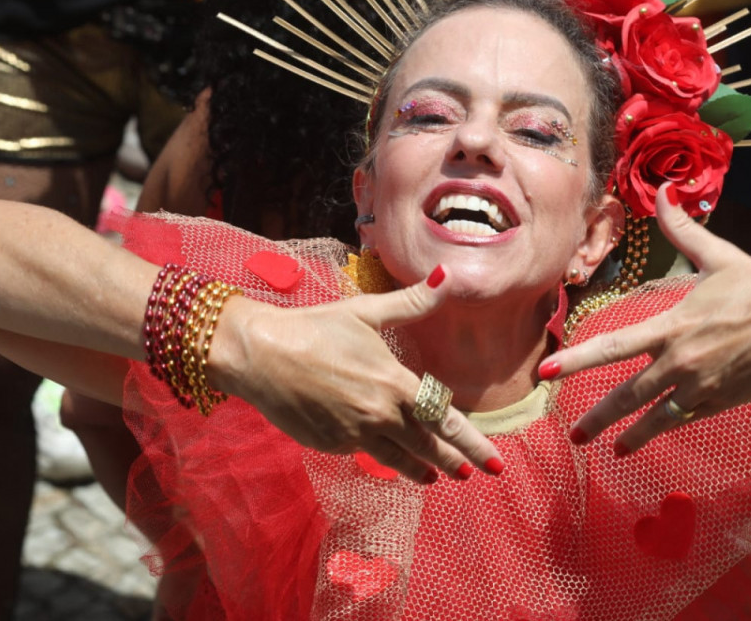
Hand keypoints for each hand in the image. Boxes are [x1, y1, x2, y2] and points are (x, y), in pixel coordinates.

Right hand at [214, 266, 504, 483]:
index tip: (491, 462)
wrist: (259, 354)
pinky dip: (377, 452)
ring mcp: (353, 434)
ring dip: (420, 468)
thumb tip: (447, 275)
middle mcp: (378, 414)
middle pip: (427, 446)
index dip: (471, 442)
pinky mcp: (330, 445)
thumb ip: (411, 303)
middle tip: (472, 474)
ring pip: (397, 458)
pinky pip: (362, 452)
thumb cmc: (313, 327)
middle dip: (454, 461)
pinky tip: (385, 452)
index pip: (444, 419)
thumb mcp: (366, 311)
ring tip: (436, 477)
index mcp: (393, 382)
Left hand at [540, 184, 750, 454]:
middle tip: (571, 432)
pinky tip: (641, 442)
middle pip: (628, 393)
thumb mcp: (719, 256)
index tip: (548, 372)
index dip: (578, 359)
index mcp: (675, 325)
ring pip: (654, 416)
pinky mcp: (722, 402)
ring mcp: (702, 386)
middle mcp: (682, 361)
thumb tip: (662, 193)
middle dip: (596, 416)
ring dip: (627, 434)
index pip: (615, 345)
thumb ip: (682, 230)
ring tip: (602, 447)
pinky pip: (682, 420)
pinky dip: (660, 430)